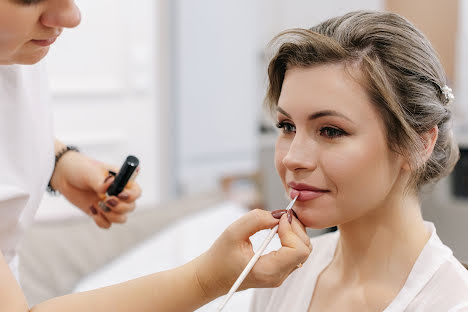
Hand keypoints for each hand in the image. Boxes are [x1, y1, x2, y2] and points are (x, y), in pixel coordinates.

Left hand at [50, 150, 141, 227]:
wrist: (64, 176)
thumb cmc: (81, 169)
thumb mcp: (91, 172)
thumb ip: (102, 181)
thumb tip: (110, 185)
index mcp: (123, 181)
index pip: (137, 192)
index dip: (131, 196)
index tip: (119, 195)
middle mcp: (119, 194)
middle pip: (131, 208)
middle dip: (119, 207)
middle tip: (105, 200)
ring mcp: (110, 205)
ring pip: (121, 218)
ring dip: (111, 215)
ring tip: (97, 204)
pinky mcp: (101, 213)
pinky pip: (107, 224)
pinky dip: (100, 220)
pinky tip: (91, 208)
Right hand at [195, 209, 311, 298]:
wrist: (212, 276)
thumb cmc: (219, 258)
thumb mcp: (232, 232)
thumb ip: (256, 219)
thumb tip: (278, 214)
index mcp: (268, 271)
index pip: (298, 251)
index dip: (292, 230)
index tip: (279, 219)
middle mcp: (278, 276)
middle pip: (305, 250)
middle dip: (296, 228)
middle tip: (281, 215)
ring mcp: (281, 274)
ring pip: (304, 250)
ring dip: (295, 231)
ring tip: (279, 221)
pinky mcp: (280, 269)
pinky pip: (296, 252)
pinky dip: (292, 237)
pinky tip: (278, 228)